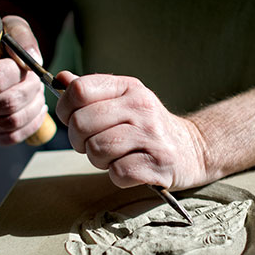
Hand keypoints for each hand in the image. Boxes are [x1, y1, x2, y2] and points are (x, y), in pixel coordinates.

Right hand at [0, 15, 47, 144]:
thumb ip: (21, 37)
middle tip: (36, 80)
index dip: (17, 73)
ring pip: (11, 122)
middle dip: (30, 90)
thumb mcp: (11, 29)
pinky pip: (11, 137)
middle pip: (6, 104)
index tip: (22, 65)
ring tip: (37, 92)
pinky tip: (37, 109)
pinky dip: (31, 124)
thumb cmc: (2, 45)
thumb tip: (32, 60)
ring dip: (33, 106)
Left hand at [54, 72, 209, 189]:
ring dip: (98, 160)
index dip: (66, 109)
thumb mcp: (125, 101)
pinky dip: (117, 176)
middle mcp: (141, 107)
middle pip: (81, 123)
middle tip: (94, 144)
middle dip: (79, 141)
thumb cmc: (149, 127)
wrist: (194, 149)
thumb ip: (93, 92)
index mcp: (129, 87)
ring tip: (113, 157)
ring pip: (97, 149)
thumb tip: (61, 78)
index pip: (79, 90)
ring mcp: (152, 136)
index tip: (74, 120)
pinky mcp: (158, 164)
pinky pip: (117, 172)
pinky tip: (129, 169)